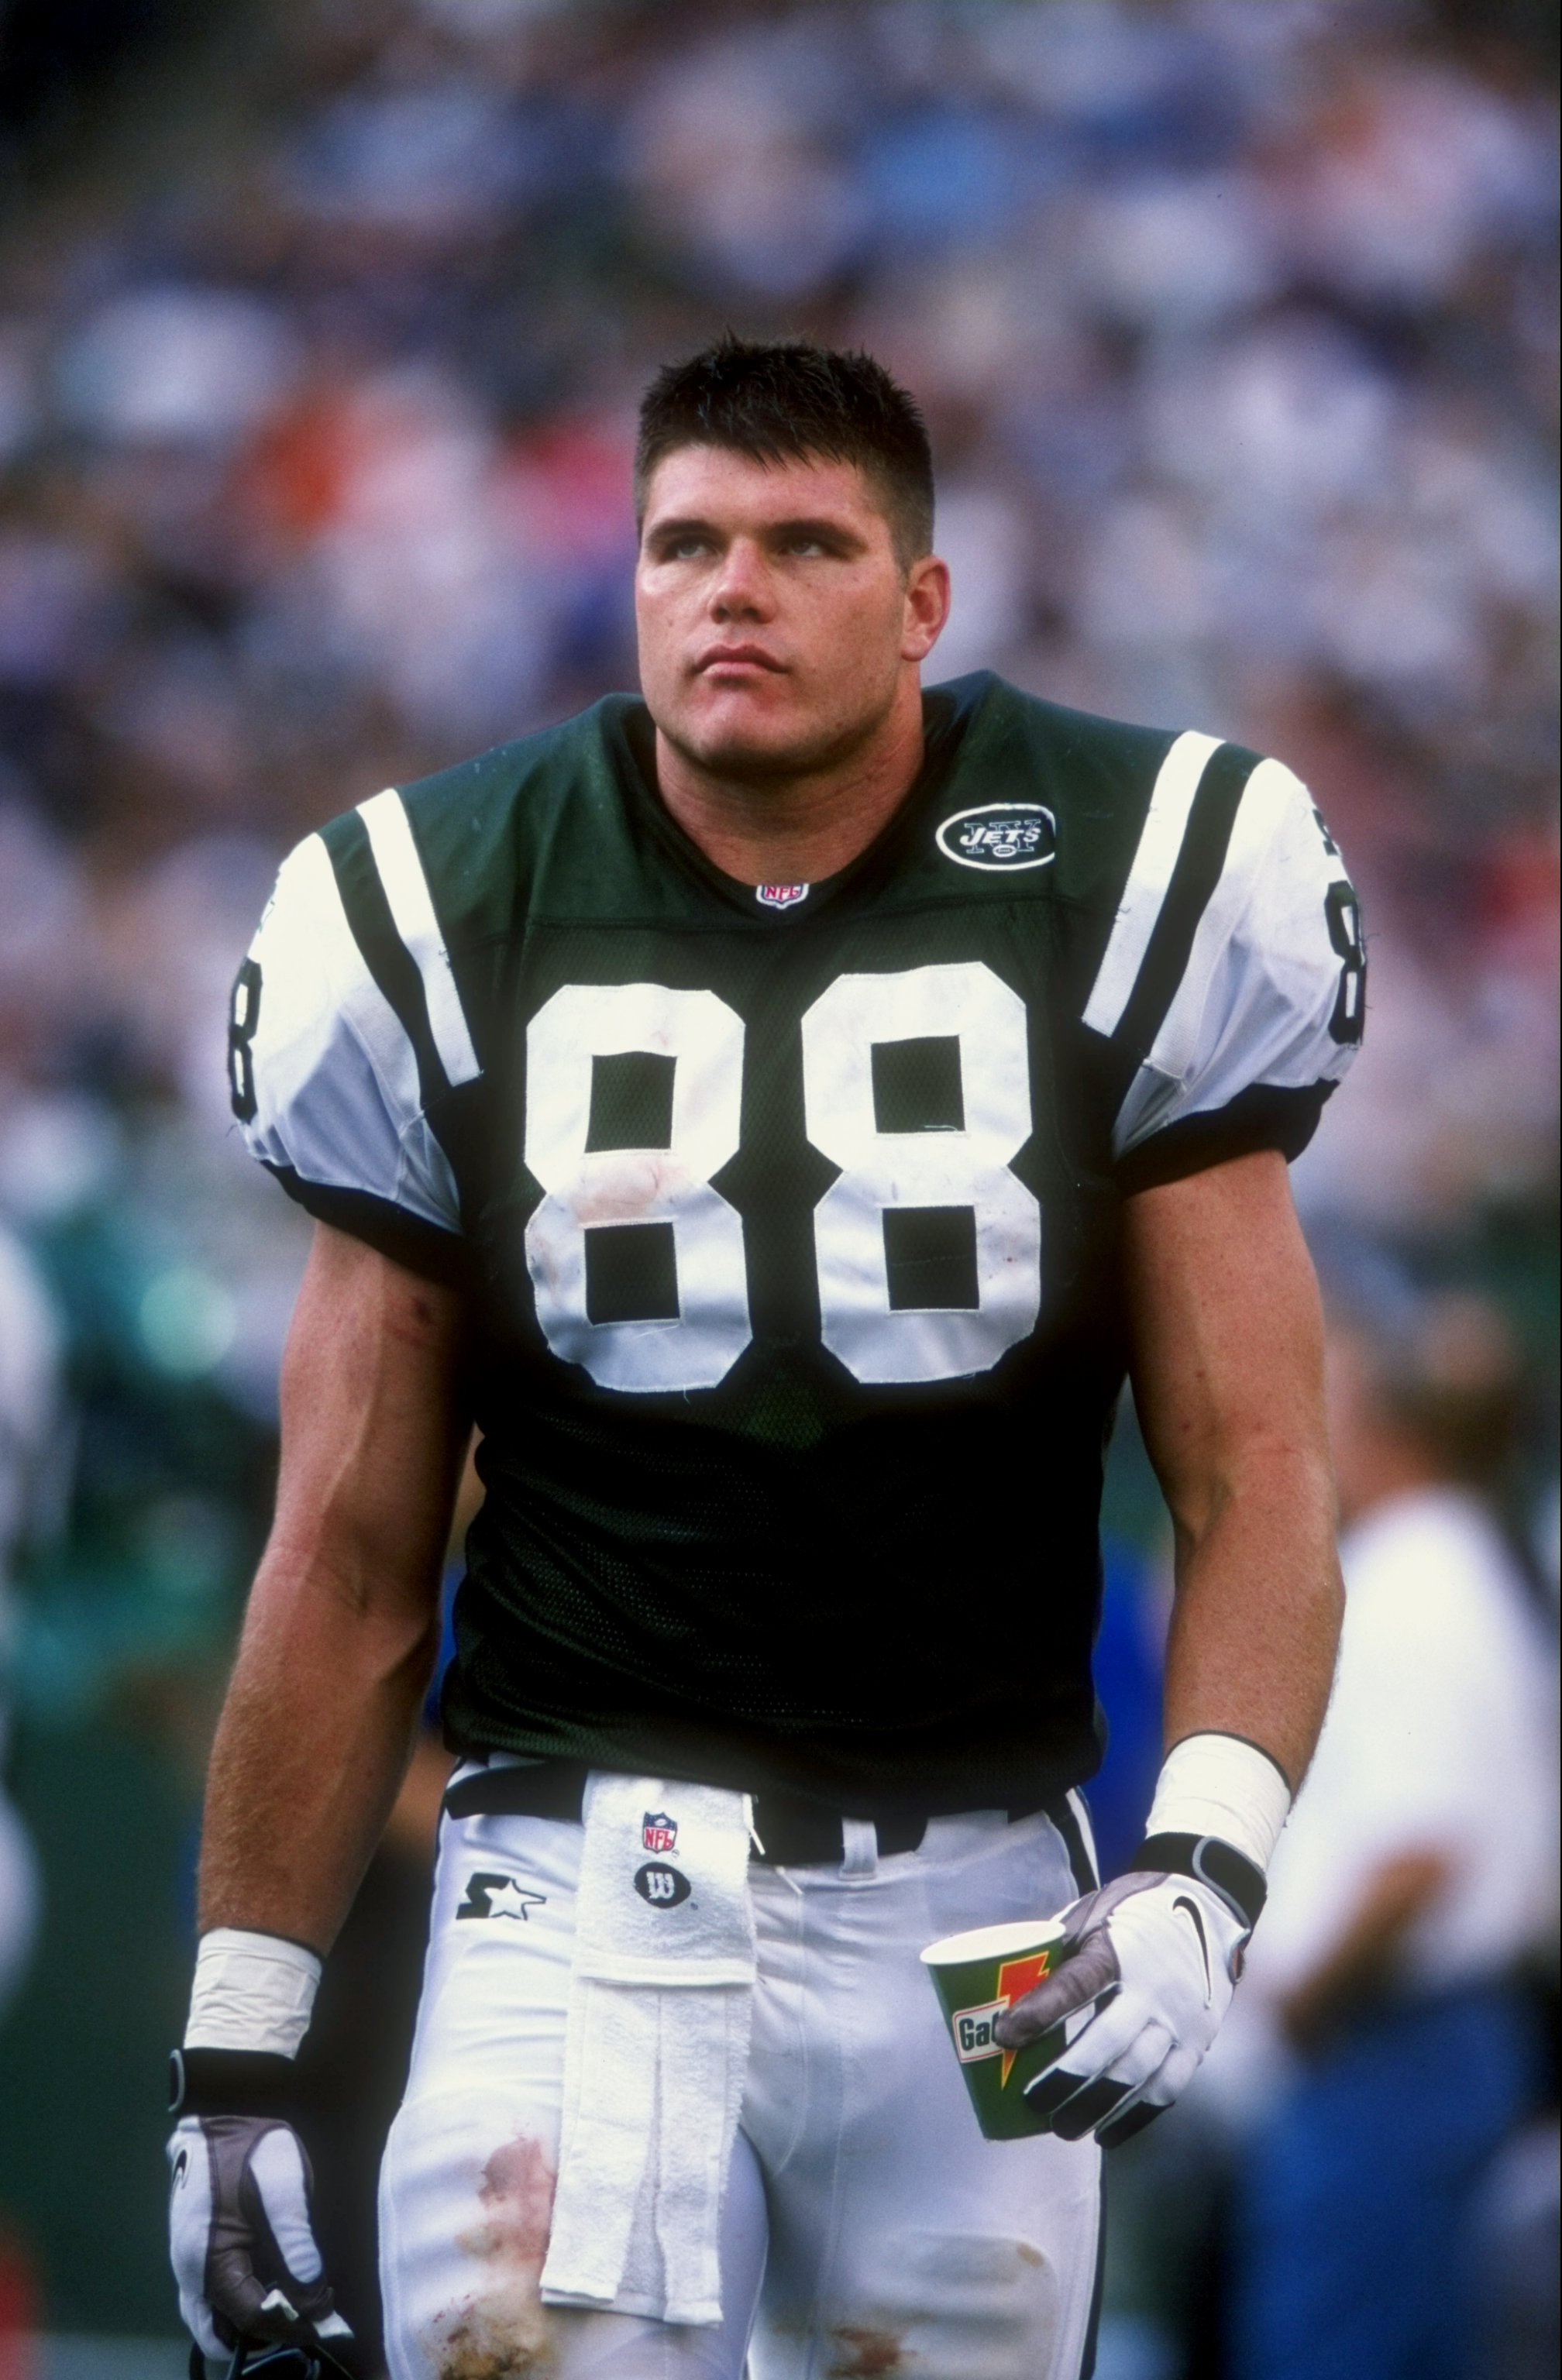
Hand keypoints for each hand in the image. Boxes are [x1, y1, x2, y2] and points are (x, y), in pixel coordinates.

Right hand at [168, 2107, 359, 2373]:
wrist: (223, 2111)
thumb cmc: (252, 2146)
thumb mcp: (283, 2188)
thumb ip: (296, 2242)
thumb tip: (313, 2293)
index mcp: (206, 2262)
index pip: (250, 2317)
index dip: (291, 2321)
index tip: (327, 2315)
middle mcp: (189, 2273)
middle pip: (225, 2330)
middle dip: (268, 2329)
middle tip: (309, 2314)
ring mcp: (188, 2264)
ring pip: (216, 2317)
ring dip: (253, 2318)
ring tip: (297, 2301)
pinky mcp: (196, 2252)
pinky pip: (213, 2296)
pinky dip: (242, 2300)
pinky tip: (275, 2283)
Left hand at [992, 1834, 1262, 2148]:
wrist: (1210, 1909)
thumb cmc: (1136, 1911)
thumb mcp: (1094, 1911)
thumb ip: (1060, 1949)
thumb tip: (1007, 1984)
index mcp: (1120, 1949)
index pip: (1076, 1984)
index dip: (1039, 2011)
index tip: (1005, 2036)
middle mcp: (1154, 1987)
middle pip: (1108, 2041)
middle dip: (1067, 2079)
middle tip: (1031, 2104)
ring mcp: (1180, 2018)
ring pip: (1138, 2073)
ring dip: (1098, 2107)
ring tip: (1063, 2127)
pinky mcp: (1198, 2041)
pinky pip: (1168, 2088)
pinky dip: (1136, 2116)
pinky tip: (1106, 2133)